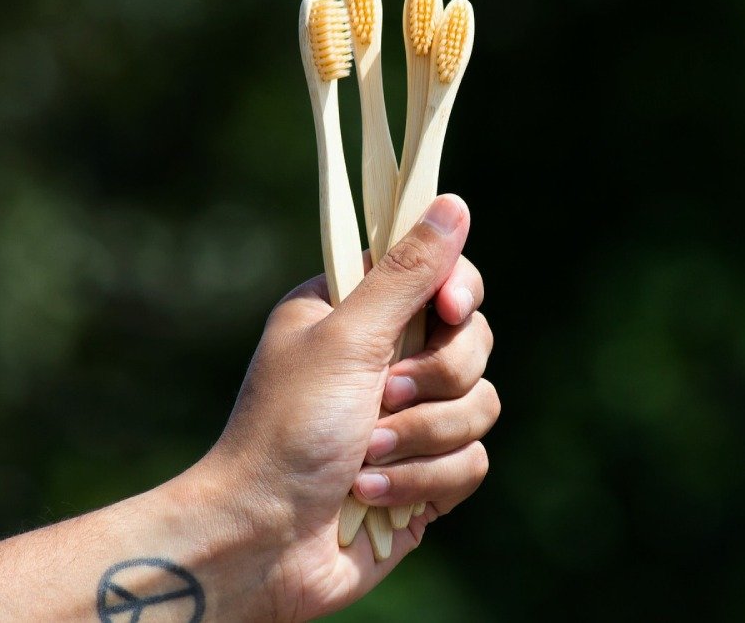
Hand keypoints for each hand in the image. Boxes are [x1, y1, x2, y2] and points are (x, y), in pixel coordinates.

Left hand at [195, 194, 496, 618]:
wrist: (263, 542)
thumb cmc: (287, 431)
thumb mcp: (347, 339)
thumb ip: (407, 273)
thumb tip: (454, 202)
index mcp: (359, 313)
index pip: (443, 276)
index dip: (457, 291)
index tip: (449, 307)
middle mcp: (389, 360)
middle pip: (474, 342)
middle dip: (432, 381)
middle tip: (380, 398)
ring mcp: (412, 421)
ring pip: (482, 405)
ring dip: (420, 438)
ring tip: (364, 456)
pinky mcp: (427, 474)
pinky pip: (473, 462)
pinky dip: (422, 482)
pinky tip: (370, 495)